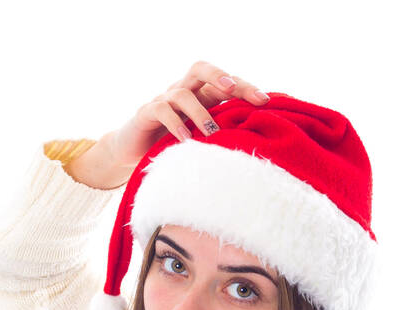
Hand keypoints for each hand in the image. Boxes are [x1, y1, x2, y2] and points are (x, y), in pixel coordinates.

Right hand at [101, 61, 270, 171]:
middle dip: (220, 77)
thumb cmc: (174, 146)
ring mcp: (163, 100)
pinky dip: (175, 124)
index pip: (224, 82)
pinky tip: (185, 140)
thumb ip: (222, 133)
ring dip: (199, 112)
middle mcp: (182, 91)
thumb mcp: (201, 139)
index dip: (244, 87)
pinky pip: (161, 110)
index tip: (265, 100)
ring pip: (182, 93)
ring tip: (212, 132)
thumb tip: (258, 141)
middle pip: (200, 70)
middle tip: (233, 91)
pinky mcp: (146, 113)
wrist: (133, 153)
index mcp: (199, 95)